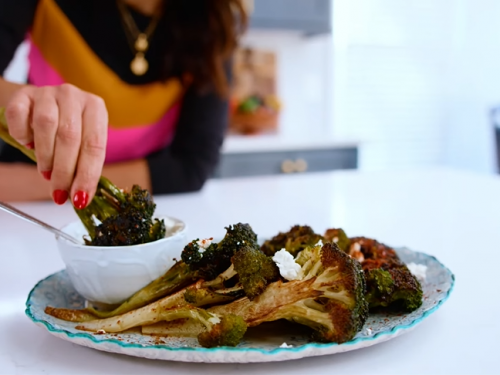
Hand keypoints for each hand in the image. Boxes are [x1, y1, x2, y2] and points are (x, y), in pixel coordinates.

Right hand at [4, 84, 107, 208]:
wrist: (40, 104)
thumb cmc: (67, 128)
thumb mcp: (82, 142)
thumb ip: (83, 164)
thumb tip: (80, 197)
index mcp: (96, 108)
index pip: (95, 145)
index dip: (87, 175)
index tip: (80, 198)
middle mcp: (74, 96)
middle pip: (70, 137)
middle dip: (64, 171)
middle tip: (59, 193)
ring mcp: (48, 92)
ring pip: (46, 125)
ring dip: (45, 156)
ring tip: (46, 173)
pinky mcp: (24, 94)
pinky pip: (19, 115)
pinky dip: (22, 135)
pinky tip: (28, 144)